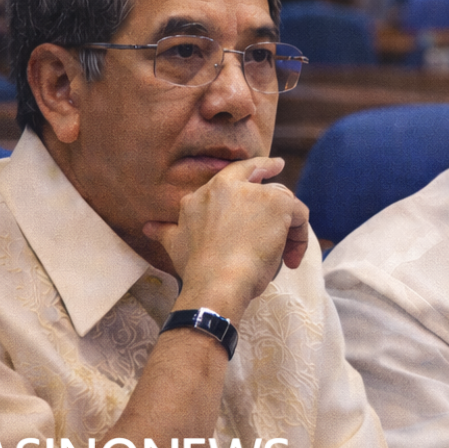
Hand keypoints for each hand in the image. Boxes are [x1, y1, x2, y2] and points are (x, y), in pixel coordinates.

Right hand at [142, 157, 309, 322]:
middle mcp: (226, 186)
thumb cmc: (198, 270)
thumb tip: (148, 227)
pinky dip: (301, 237)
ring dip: (287, 227)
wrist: (215, 282)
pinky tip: (292, 257)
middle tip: (285, 191)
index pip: (233, 173)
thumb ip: (165, 232)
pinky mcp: (277, 203)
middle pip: (261, 185)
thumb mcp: (176, 246)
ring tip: (285, 255)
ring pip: (282, 201)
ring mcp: (253, 193)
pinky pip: (299, 214)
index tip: (271, 165)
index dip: (254, 168)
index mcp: (203, 194)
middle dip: (274, 190)